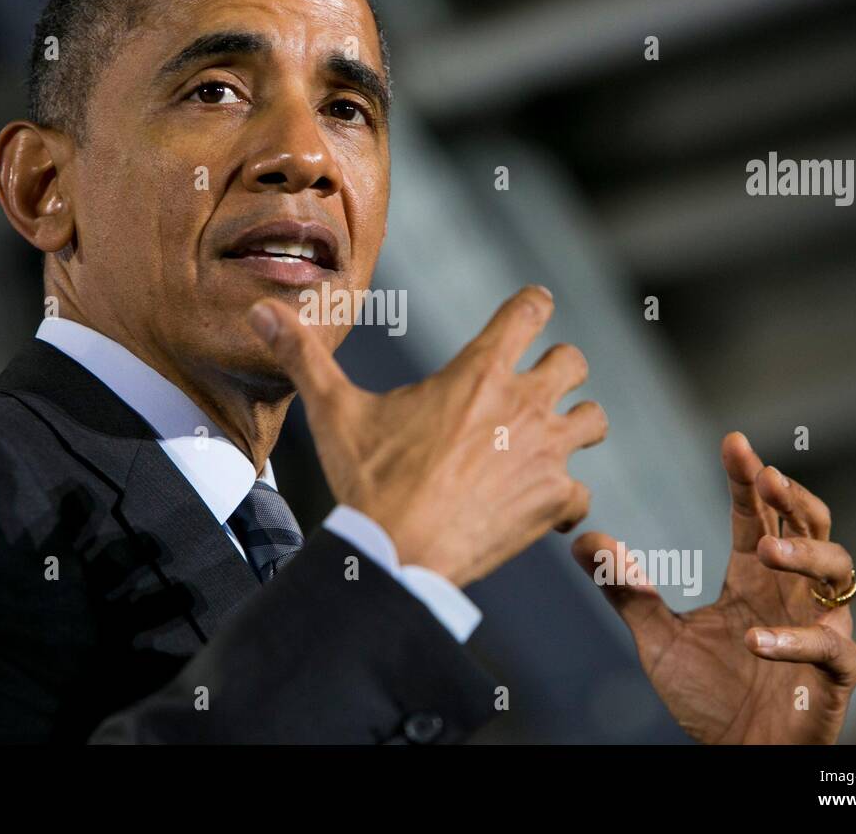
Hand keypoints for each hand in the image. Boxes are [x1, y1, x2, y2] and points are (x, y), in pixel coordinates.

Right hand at [249, 285, 607, 587]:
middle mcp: (523, 404)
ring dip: (576, 426)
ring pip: (594, 420)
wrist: (399, 550)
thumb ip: (304, 356)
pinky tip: (540, 510)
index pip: (529, 311)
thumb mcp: (333, 411)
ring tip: (549, 443)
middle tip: (538, 384)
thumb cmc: (369, 478)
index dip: (532, 304)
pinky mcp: (553, 500)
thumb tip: (261, 311)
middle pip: (574, 361)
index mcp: (479, 371)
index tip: (532, 307)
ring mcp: (545, 453)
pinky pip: (582, 493)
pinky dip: (566, 500)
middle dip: (560, 368)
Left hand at [571, 432, 855, 742]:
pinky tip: (755, 638)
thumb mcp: (658, 638)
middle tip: (768, 476)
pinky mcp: (834, 675)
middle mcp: (791, 595)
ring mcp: (818, 631)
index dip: (749, 480)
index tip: (734, 443)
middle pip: (810, 528)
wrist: (737, 757)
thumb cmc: (709, 697)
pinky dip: (798, 640)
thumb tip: (585, 542)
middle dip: (793, 498)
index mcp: (754, 579)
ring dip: (804, 555)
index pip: (757, 516)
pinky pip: (832, 648)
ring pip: (836, 575)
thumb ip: (627, 590)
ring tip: (764, 551)